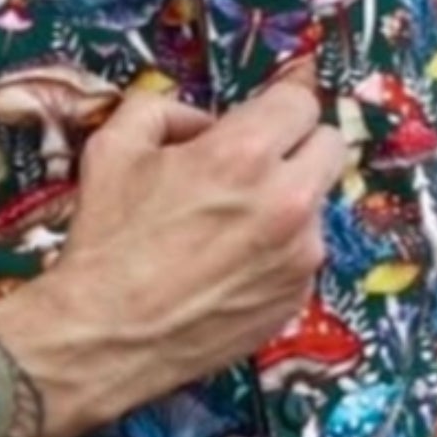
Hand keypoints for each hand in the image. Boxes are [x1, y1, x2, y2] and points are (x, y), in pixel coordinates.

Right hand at [57, 68, 347, 407]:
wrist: (106, 335)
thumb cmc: (106, 240)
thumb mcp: (115, 146)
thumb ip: (164, 109)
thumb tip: (202, 121)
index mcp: (244, 154)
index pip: (301, 102)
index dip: (277, 105)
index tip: (262, 117)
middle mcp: (287, 201)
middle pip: (330, 146)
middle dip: (297, 145)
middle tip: (258, 164)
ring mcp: (300, 254)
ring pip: (317, 204)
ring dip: (286, 202)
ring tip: (230, 226)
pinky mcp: (298, 296)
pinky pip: (303, 254)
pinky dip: (278, 251)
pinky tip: (231, 266)